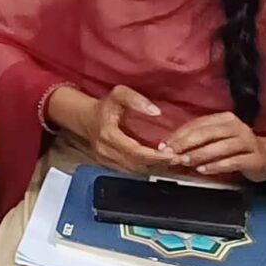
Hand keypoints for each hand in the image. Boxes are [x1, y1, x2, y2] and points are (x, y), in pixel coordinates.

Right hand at [50, 85, 170, 175]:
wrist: (85, 118)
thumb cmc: (104, 106)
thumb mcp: (119, 94)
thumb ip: (136, 99)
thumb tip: (156, 112)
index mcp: (108, 134)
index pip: (135, 151)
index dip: (155, 156)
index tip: (172, 154)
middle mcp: (106, 151)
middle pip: (136, 164)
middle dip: (159, 164)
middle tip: (179, 160)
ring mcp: (106, 160)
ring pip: (134, 171)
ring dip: (155, 168)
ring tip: (173, 163)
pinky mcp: (109, 165)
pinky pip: (131, 171)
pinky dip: (147, 169)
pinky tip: (160, 165)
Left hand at [159, 113, 265, 180]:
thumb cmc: (237, 149)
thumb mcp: (219, 140)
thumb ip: (200, 141)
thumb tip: (171, 147)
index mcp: (225, 119)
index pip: (198, 124)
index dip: (180, 134)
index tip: (165, 145)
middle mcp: (237, 127)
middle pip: (208, 133)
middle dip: (187, 143)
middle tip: (172, 154)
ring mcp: (248, 141)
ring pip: (220, 146)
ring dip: (200, 154)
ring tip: (185, 162)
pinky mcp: (255, 158)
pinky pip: (234, 161)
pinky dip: (217, 165)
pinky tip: (204, 170)